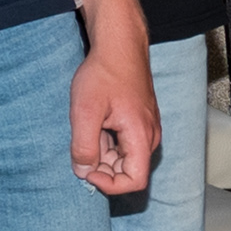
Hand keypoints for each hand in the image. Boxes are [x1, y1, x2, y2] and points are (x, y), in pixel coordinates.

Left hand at [68, 39, 159, 195]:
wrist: (119, 46)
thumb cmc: (104, 74)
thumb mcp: (85, 112)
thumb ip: (83, 147)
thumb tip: (83, 172)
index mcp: (141, 136)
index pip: (134, 181)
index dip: (109, 184)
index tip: (87, 170)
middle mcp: (149, 136)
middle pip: (128, 170)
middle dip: (102, 167)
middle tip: (80, 144)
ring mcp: (147, 129)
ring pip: (124, 157)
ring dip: (102, 153)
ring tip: (87, 128)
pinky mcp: (140, 122)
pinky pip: (124, 143)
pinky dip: (106, 142)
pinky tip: (95, 123)